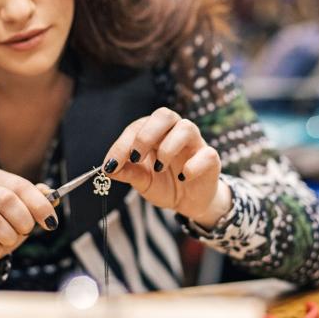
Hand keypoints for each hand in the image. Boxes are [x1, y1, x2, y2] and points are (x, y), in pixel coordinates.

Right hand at [0, 168, 58, 275]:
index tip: (51, 222)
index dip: (40, 205)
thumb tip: (53, 196)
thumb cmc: (2, 223)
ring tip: (9, 239)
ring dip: (10, 237)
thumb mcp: (22, 209)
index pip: (21, 186)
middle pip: (7, 200)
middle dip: (24, 221)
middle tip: (27, 230)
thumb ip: (38, 200)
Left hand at [102, 107, 231, 227]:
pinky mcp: (211, 158)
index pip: (137, 127)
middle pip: (164, 115)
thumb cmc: (165, 184)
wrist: (189, 202)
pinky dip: (193, 166)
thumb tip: (107, 169)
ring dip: (168, 147)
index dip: (122, 144)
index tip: (110, 164)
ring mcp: (195, 143)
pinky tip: (183, 178)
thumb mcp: (142, 181)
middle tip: (135, 157)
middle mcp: (175, 132)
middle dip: (146, 135)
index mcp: (156, 133)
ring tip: (159, 168)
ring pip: (186, 128)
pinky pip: (206, 154)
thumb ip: (128, 173)